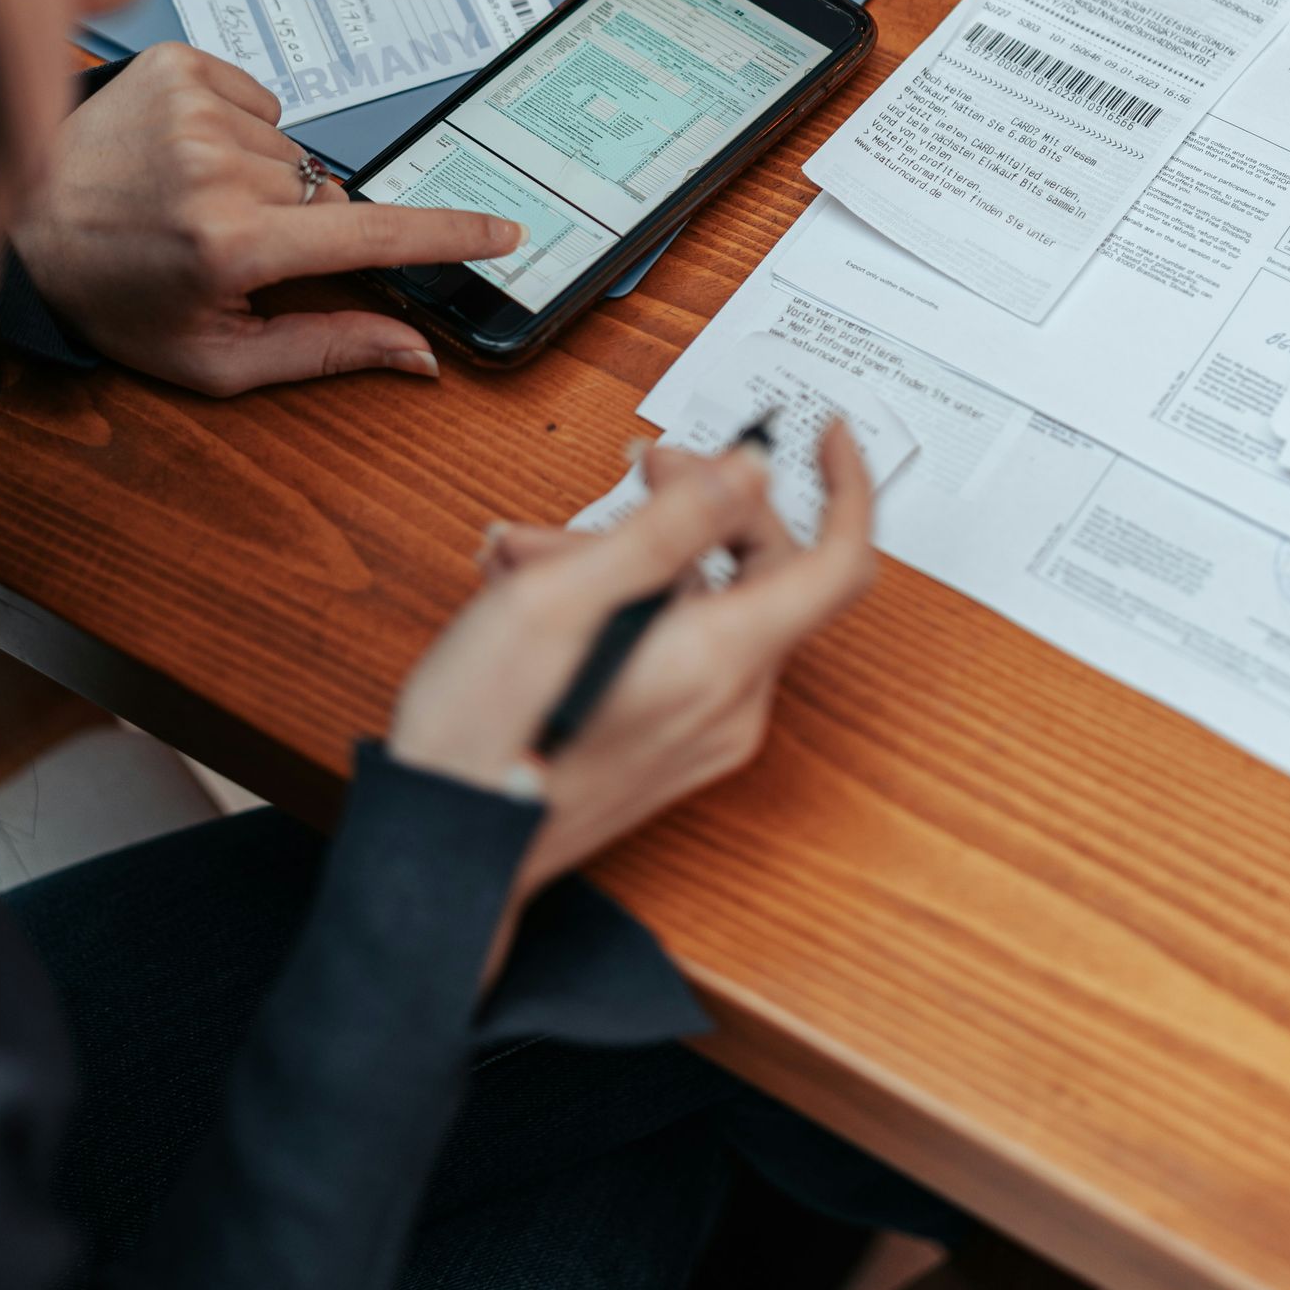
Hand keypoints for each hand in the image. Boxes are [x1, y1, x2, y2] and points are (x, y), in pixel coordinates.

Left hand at [10, 43, 520, 394]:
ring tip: (194, 199)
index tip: (504, 231)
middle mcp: (217, 171)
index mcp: (232, 247)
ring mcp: (196, 108)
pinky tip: (183, 155)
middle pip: (329, 195)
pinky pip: (259, 100)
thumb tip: (417, 353)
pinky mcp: (178, 64)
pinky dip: (236, 128)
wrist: (22, 223)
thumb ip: (325, 350)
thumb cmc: (114, 299)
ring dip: (263, 178)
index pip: (373, 236)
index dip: (449, 236)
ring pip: (293, 151)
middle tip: (230, 243)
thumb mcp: (216, 358)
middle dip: (304, 223)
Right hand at [387, 425, 873, 907]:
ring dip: (637, 555)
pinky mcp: (672, 745)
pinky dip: (629, 603)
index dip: (845, 486)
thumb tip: (751, 470)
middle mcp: (731, 703)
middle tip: (641, 464)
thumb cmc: (484, 732)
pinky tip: (547, 593)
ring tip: (534, 549)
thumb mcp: (562, 596)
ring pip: (708, 605)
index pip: (838, 561)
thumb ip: (669, 527)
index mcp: (720, 660)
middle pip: (766, 572)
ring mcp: (704, 731)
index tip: (826, 436)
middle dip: (701, 503)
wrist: (445, 853)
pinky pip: (680, 648)